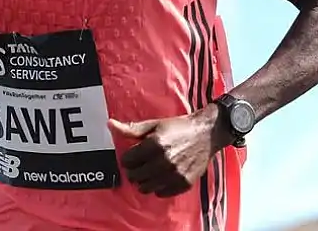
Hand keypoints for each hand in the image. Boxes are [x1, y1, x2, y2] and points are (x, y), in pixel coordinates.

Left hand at [109, 107, 224, 197]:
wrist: (206, 134)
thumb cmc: (179, 127)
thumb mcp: (154, 124)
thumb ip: (132, 129)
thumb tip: (111, 125)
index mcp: (155, 144)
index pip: (128, 161)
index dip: (127, 158)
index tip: (132, 156)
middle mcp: (164, 161)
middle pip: (135, 176)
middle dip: (133, 171)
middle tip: (138, 165)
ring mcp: (175, 174)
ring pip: (146, 187)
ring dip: (143, 181)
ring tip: (148, 172)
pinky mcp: (184, 183)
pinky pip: (161, 193)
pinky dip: (158, 187)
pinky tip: (160, 177)